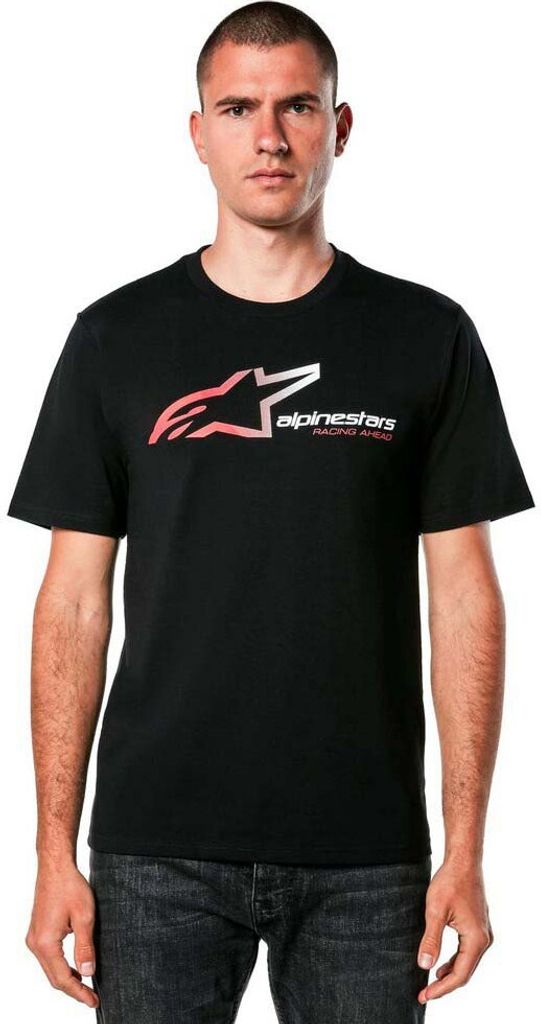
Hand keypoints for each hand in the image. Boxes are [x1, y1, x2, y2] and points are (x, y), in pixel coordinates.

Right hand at [25, 858, 99, 1008]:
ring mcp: (34, 938)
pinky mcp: (38, 932)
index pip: (62, 978)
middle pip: (54, 977)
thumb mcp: (84, 917)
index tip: (94, 1000)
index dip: (79, 992)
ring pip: (51, 968)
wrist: (56, 867)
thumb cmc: (70, 887)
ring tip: (87, 985)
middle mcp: (35, 944)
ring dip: (68, 978)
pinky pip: (49, 958)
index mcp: (45, 943)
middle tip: (93, 997)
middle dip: (74, 989)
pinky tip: (76, 967)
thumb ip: (85, 947)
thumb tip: (88, 972)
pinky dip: (62, 966)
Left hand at [416, 857, 493, 1003]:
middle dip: (444, 985)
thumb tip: (424, 966)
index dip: (441, 988)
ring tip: (430, 984)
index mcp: (476, 939)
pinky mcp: (477, 927)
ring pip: (466, 963)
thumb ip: (431, 940)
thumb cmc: (450, 882)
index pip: (460, 974)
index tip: (425, 995)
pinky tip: (441, 966)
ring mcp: (482, 933)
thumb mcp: (435, 911)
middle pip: (465, 972)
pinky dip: (454, 962)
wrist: (463, 862)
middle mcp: (484, 939)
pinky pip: (467, 952)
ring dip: (449, 974)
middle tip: (424, 993)